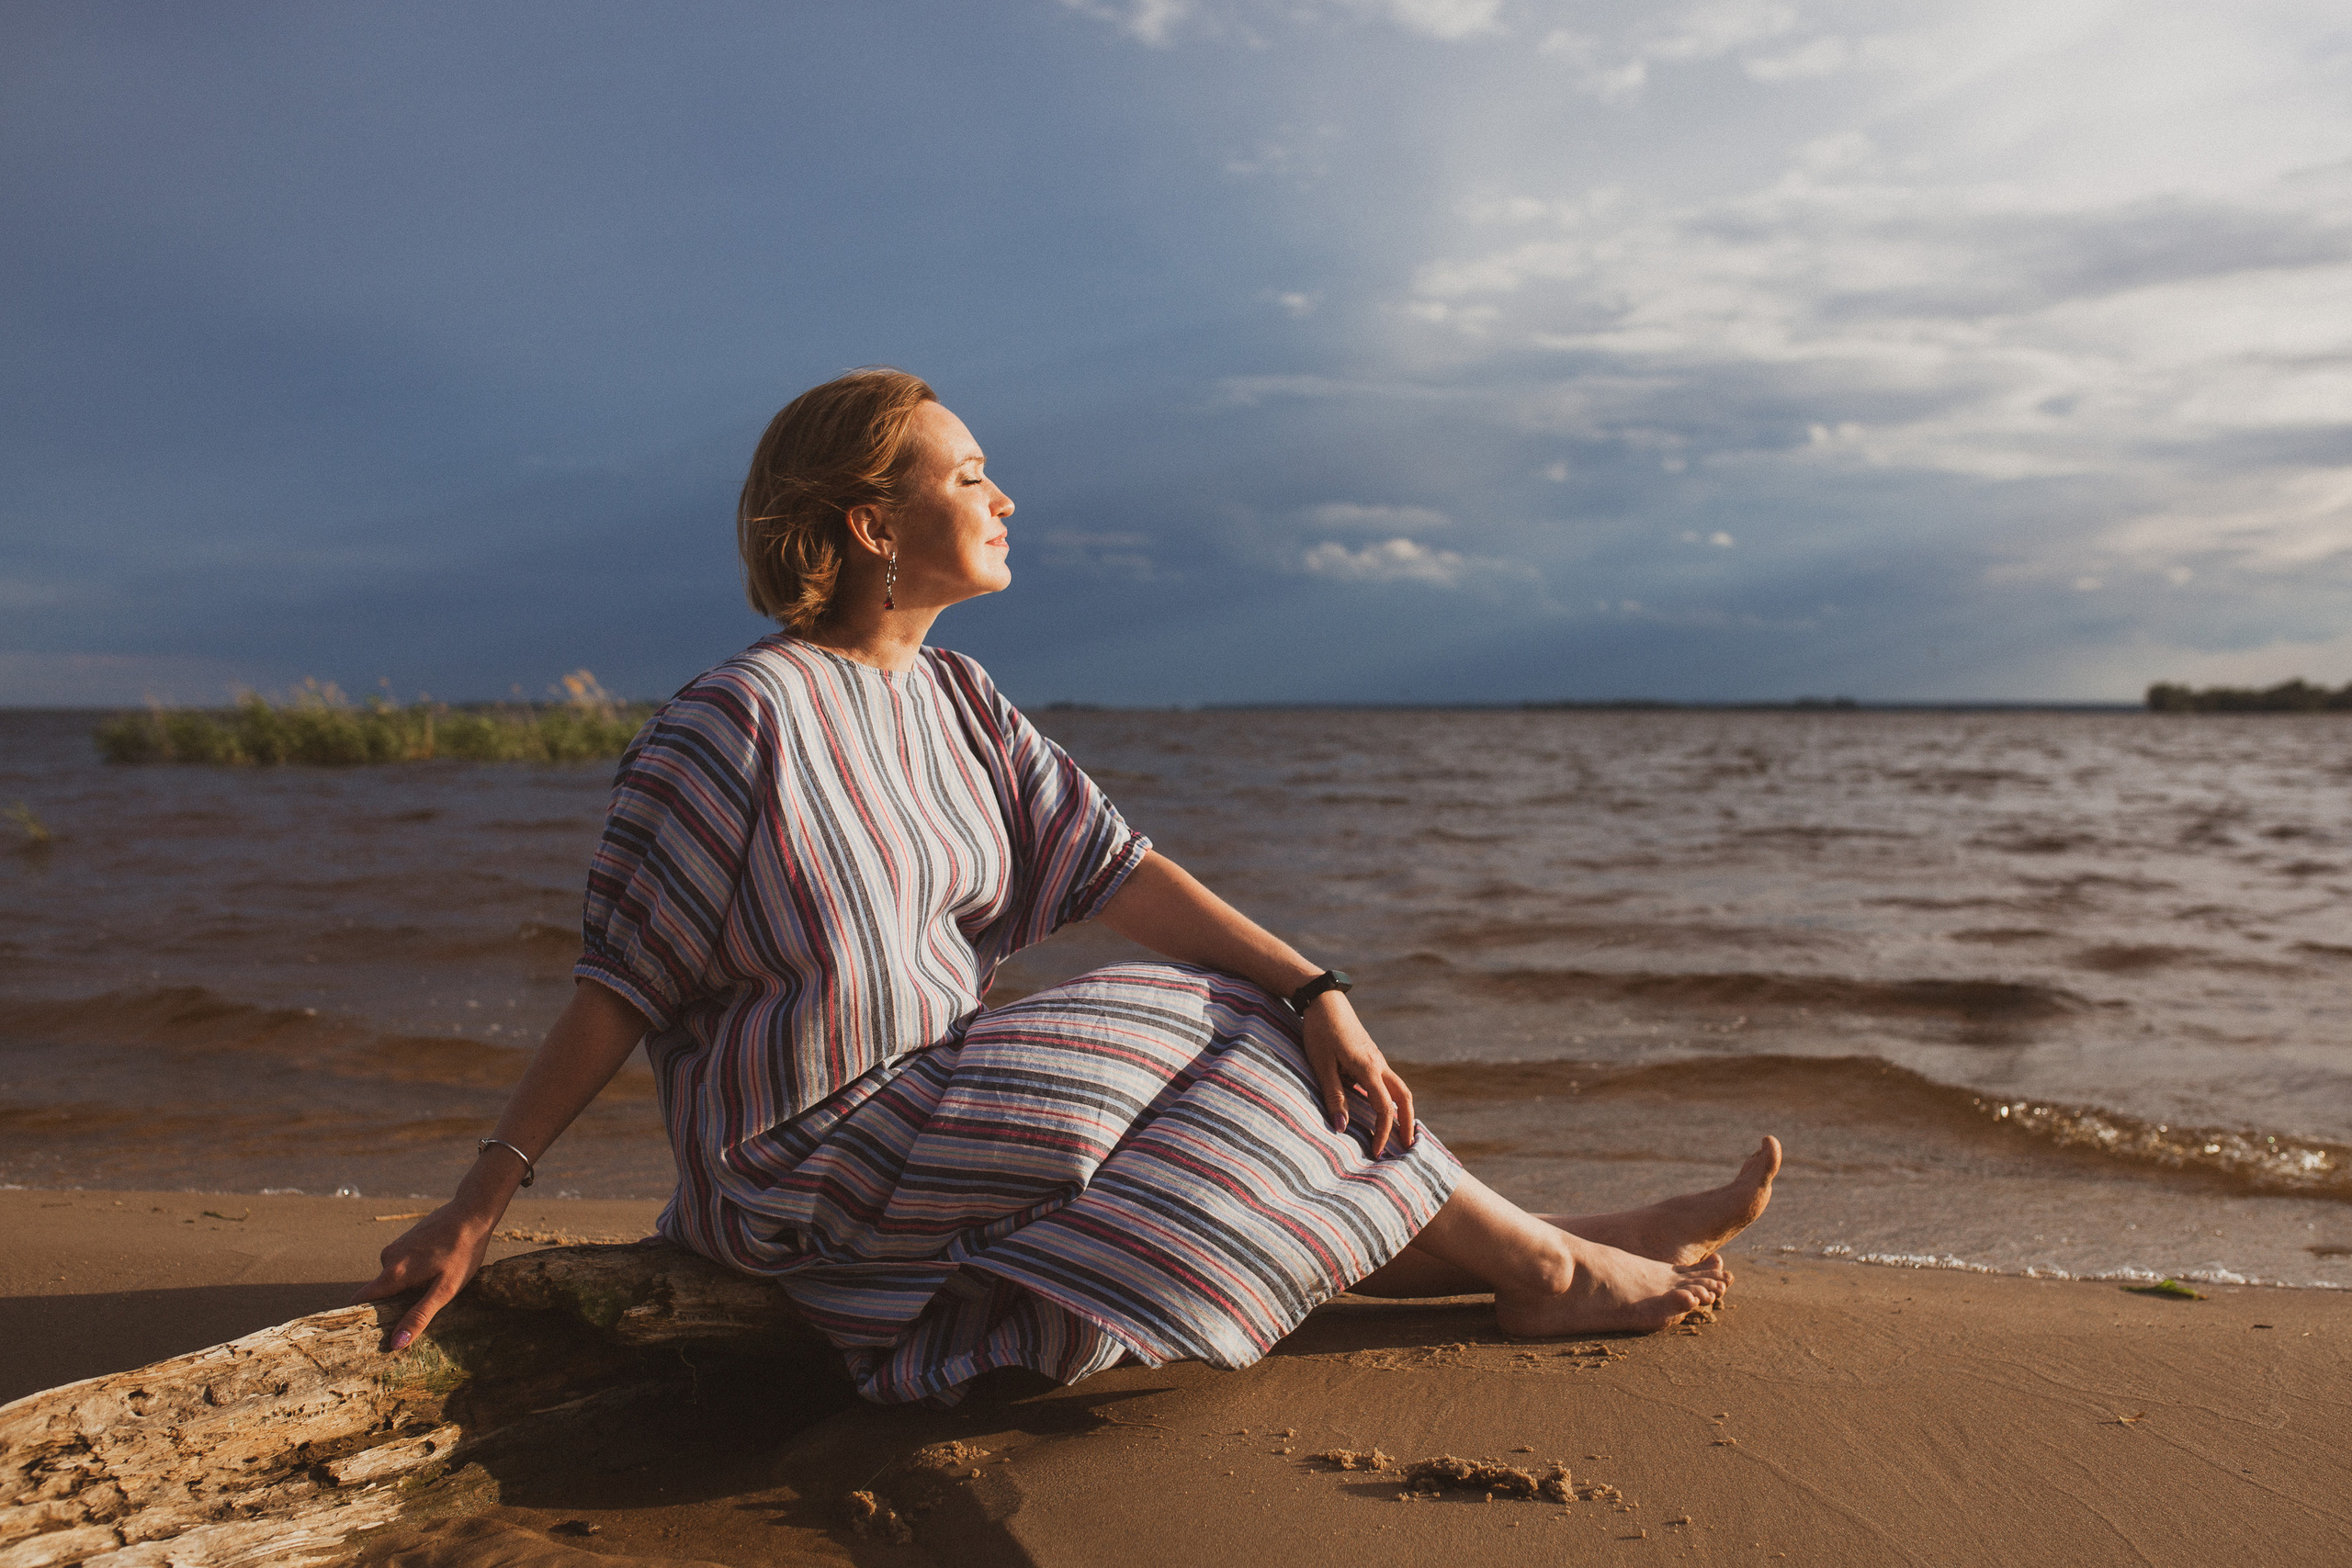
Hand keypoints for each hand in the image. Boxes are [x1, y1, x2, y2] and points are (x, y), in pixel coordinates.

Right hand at [351, 1198, 498, 1351]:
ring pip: (392, 1279)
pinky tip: (433, 1275)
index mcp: (393, 1273)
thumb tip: (396, 1342)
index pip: (360, 1301)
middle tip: (411, 1322)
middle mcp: (388, 1259)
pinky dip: (411, 1276)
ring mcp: (396, 1248)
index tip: (366, 1337)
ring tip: (429, 1293)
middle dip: (389, 1308)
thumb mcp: (445, 1289)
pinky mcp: (405, 1241)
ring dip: (405, 1290)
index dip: (359, 1319)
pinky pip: (401, 1267)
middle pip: (377, 1292)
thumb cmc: (462, 1252)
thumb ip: (419, 1315)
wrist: (472, 1213)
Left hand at [1300, 992, 1416, 1157]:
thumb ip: (1334, 1098)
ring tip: (1400, 1130)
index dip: (1383, 1132)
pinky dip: (1391, 1098)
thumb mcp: (1322, 1067)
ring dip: (1402, 1110)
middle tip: (1407, 1146)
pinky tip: (1381, 1108)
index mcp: (1369, 1068)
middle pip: (1404, 1097)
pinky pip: (1387, 1081)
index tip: (1375, 1150)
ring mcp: (1377, 1059)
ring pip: (1398, 1088)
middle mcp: (1379, 1064)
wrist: (1324, 1001)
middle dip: (1407, 1123)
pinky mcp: (1371, 1056)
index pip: (1384, 1108)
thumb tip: (1342, 1129)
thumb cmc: (1320, 1033)